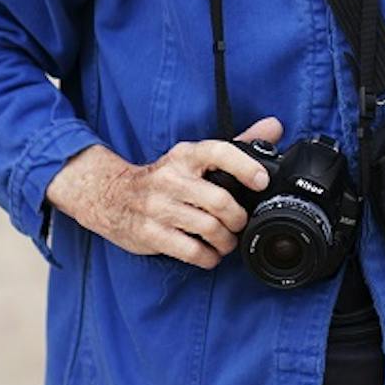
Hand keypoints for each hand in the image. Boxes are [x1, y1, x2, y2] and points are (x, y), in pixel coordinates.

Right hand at [46, 117, 282, 269]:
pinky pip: (190, 251)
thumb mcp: (193, 157)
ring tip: (226, 242)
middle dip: (238, 219)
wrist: (109, 196)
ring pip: (207, 228)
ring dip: (225, 242)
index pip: (218, 152)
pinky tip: (209, 255)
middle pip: (219, 201)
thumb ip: (236, 145)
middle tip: (239, 224)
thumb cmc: (163, 179)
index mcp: (185, 156)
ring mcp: (158, 207)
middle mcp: (171, 178)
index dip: (244, 167)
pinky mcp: (150, 233)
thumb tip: (274, 126)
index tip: (261, 182)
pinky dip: (207, 258)